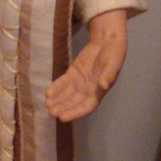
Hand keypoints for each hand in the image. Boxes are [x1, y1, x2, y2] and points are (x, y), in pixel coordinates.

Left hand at [44, 8, 126, 122]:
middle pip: (73, 103)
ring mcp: (79, 83)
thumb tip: (103, 85)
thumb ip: (108, 75)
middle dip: (62, 108)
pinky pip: (62, 83)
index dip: (74, 113)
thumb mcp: (113, 64)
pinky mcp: (72, 74)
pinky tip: (47, 93)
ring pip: (66, 95)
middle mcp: (87, 91)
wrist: (106, 42)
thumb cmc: (113, 55)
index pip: (85, 107)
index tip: (63, 117)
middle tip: (51, 112)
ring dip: (56, 100)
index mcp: (98, 92)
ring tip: (46, 103)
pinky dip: (55, 88)